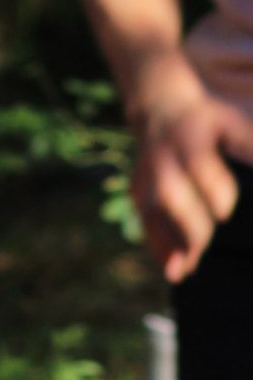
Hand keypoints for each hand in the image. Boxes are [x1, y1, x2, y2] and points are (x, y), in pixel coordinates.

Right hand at [130, 82, 252, 283]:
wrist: (159, 107)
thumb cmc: (207, 120)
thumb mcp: (230, 123)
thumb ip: (249, 144)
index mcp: (189, 136)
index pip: (198, 163)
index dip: (211, 189)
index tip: (223, 212)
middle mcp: (162, 156)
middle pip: (170, 191)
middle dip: (184, 223)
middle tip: (198, 251)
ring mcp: (146, 173)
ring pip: (152, 209)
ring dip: (165, 241)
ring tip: (179, 272)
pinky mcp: (139, 188)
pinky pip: (145, 218)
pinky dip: (156, 244)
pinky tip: (172, 268)